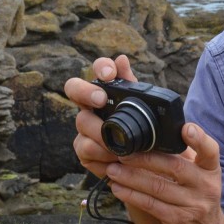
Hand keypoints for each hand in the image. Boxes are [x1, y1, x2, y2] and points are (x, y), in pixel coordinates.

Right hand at [64, 55, 136, 179]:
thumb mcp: (145, 110)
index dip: (101, 67)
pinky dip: (103, 155)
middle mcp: (90, 106)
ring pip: (82, 123)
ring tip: (120, 143)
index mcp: (108, 91)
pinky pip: (86, 149)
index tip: (109, 74)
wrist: (149, 165)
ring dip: (101, 133)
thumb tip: (121, 59)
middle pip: (74, 88)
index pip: (98, 69)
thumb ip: (132, 85)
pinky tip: (115, 159)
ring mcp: (84, 128)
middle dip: (85, 91)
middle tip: (101, 100)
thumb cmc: (145, 132)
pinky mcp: (83, 151)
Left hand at [105, 122, 223, 223]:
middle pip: (174, 167)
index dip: (199, 139)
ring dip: (131, 177)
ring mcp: (193, 206)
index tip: (186, 128)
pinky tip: (117, 188)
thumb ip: (184, 158)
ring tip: (112, 169)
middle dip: (145, 158)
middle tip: (122, 152)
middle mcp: (206, 186)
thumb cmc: (197, 199)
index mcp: (211, 170)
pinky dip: (132, 196)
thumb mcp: (200, 178)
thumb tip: (155, 134)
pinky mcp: (179, 222)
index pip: (210, 151)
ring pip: (158, 187)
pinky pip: (151, 205)